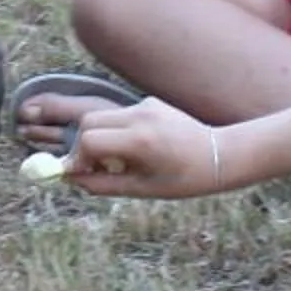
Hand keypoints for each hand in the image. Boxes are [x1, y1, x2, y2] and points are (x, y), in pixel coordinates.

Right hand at [60, 97, 235, 199]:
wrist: (219, 155)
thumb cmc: (183, 179)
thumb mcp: (141, 189)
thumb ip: (102, 184)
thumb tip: (72, 179)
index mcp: (140, 141)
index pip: (89, 140)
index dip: (77, 158)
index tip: (78, 174)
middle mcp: (140, 116)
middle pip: (89, 121)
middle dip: (83, 144)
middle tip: (92, 167)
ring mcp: (146, 105)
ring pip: (103, 116)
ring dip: (100, 136)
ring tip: (116, 160)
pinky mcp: (150, 102)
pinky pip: (121, 114)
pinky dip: (119, 130)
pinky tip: (139, 148)